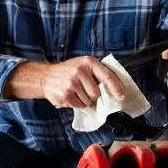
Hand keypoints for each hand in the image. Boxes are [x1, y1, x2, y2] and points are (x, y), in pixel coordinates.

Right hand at [4, 57, 125, 108]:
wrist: (45, 77)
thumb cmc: (68, 72)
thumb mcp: (83, 65)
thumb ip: (97, 73)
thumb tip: (115, 89)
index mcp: (88, 62)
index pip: (107, 76)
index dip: (116, 88)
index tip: (122, 97)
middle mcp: (80, 70)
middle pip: (97, 93)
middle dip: (92, 95)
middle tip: (83, 89)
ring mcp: (72, 82)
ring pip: (88, 101)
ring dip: (83, 100)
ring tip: (75, 91)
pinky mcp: (65, 94)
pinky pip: (79, 105)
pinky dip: (76, 103)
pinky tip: (69, 95)